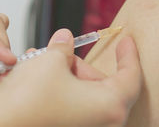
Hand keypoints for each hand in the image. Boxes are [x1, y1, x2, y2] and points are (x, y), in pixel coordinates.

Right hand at [0, 29, 141, 126]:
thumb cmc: (27, 102)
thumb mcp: (51, 61)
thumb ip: (64, 47)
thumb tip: (64, 40)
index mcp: (109, 106)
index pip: (131, 76)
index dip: (129, 54)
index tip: (126, 40)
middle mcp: (100, 122)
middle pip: (99, 83)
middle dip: (76, 62)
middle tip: (60, 51)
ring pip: (78, 91)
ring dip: (58, 72)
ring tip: (34, 61)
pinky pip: (65, 103)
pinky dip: (51, 87)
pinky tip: (28, 76)